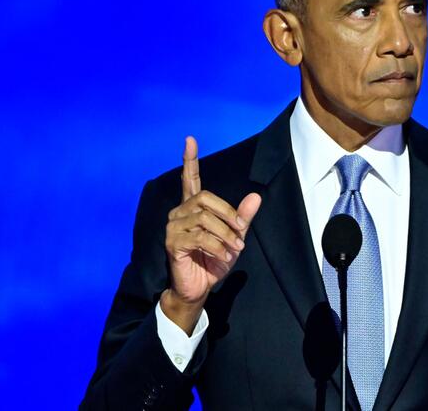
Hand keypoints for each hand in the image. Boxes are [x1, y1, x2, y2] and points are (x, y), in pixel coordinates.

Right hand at [161, 136, 260, 332]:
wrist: (198, 288)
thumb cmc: (214, 260)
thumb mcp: (234, 237)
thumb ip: (242, 217)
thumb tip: (255, 196)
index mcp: (193, 208)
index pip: (189, 179)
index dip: (189, 159)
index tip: (190, 139)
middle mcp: (179, 213)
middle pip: (205, 198)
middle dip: (228, 214)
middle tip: (241, 232)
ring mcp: (173, 227)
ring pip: (204, 219)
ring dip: (225, 234)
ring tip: (235, 249)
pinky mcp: (172, 243)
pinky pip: (199, 237)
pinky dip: (217, 246)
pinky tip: (224, 255)